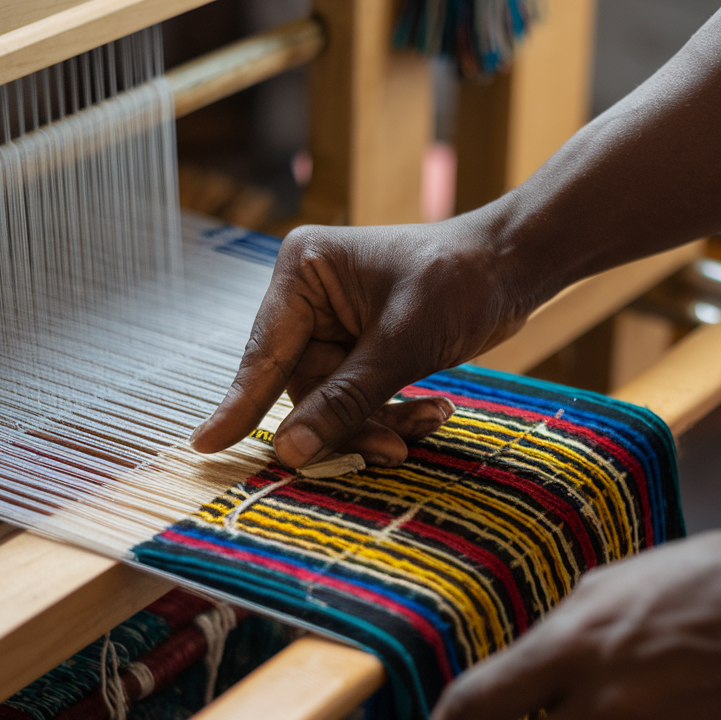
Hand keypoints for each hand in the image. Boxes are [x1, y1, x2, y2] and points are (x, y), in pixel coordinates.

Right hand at [191, 216, 532, 466]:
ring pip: (334, 402)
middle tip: (391, 452)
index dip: (238, 405)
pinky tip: (434, 412)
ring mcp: (337, 325)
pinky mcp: (363, 348)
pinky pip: (360, 399)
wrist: (516, 267)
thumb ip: (345, 400)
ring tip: (428, 424)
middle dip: (348, 423)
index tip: (204, 447)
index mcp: (303, 272)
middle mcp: (310, 299)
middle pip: (303, 388)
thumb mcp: (402, 344)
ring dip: (378, 424)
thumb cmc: (460, 282)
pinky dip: (393, 414)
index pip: (263, 353)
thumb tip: (290, 452)